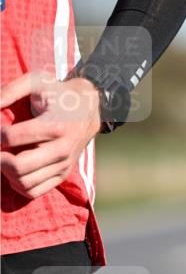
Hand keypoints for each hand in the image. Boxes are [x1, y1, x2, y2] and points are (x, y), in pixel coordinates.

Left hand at [0, 72, 101, 199]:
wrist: (89, 109)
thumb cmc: (58, 93)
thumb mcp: (36, 82)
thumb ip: (10, 91)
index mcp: (55, 125)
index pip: (12, 137)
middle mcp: (61, 149)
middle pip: (19, 166)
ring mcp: (63, 165)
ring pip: (24, 183)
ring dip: (6, 172)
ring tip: (4, 157)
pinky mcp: (62, 174)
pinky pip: (34, 191)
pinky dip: (16, 185)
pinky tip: (12, 170)